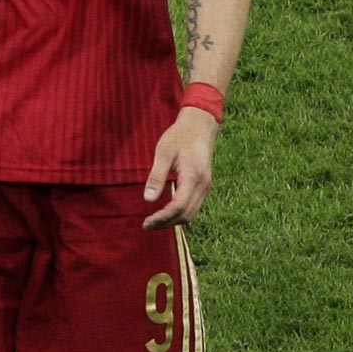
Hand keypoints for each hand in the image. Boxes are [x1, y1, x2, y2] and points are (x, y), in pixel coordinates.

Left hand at [142, 107, 218, 228]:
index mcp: (193, 177)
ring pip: (192, 213)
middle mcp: (203, 186)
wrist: (200, 126)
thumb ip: (156, 176)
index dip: (162, 218)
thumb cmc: (179, 137)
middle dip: (167, 223)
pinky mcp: (204, 186)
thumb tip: (148, 199)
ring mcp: (206, 187)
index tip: (146, 223)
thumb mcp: (163, 153)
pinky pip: (194, 206)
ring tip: (154, 222)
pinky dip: (180, 214)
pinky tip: (166, 213)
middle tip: (146, 225)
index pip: (178, 207)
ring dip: (174, 221)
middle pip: (186, 215)